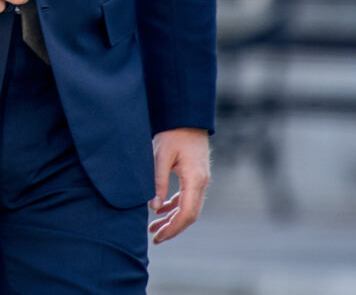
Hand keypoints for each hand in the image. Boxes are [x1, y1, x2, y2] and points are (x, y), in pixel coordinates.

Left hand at [149, 127, 210, 242]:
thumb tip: (154, 207)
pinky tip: (161, 210)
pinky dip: (175, 206)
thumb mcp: (161, 155)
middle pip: (189, 215)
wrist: (186, 116)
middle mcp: (201, 183)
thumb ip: (158, 181)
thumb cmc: (173, 132)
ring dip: (172, 219)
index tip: (158, 237)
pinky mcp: (195, 176)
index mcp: (195, 179)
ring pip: (188, 207)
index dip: (173, 228)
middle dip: (172, 228)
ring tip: (153, 228)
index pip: (186, 213)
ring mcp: (200, 180)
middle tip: (154, 238)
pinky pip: (187, 197)